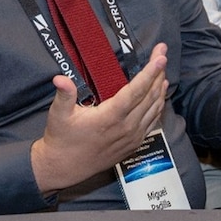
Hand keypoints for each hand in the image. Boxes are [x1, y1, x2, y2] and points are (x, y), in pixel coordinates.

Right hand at [30, 43, 168, 194]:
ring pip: (154, 107)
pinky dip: (158, 104)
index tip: (160, 56)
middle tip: (162, 52)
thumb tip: (60, 78)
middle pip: (150, 95)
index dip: (150, 73)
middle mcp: (126, 127)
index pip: (136, 91)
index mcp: (110, 117)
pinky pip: (152, 121)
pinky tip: (160, 94)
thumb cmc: (61, 138)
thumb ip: (64, 95)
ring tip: (162, 68)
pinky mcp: (134, 143)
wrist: (65, 167)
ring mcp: (132, 137)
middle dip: (158, 72)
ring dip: (160, 87)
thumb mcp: (58, 115)